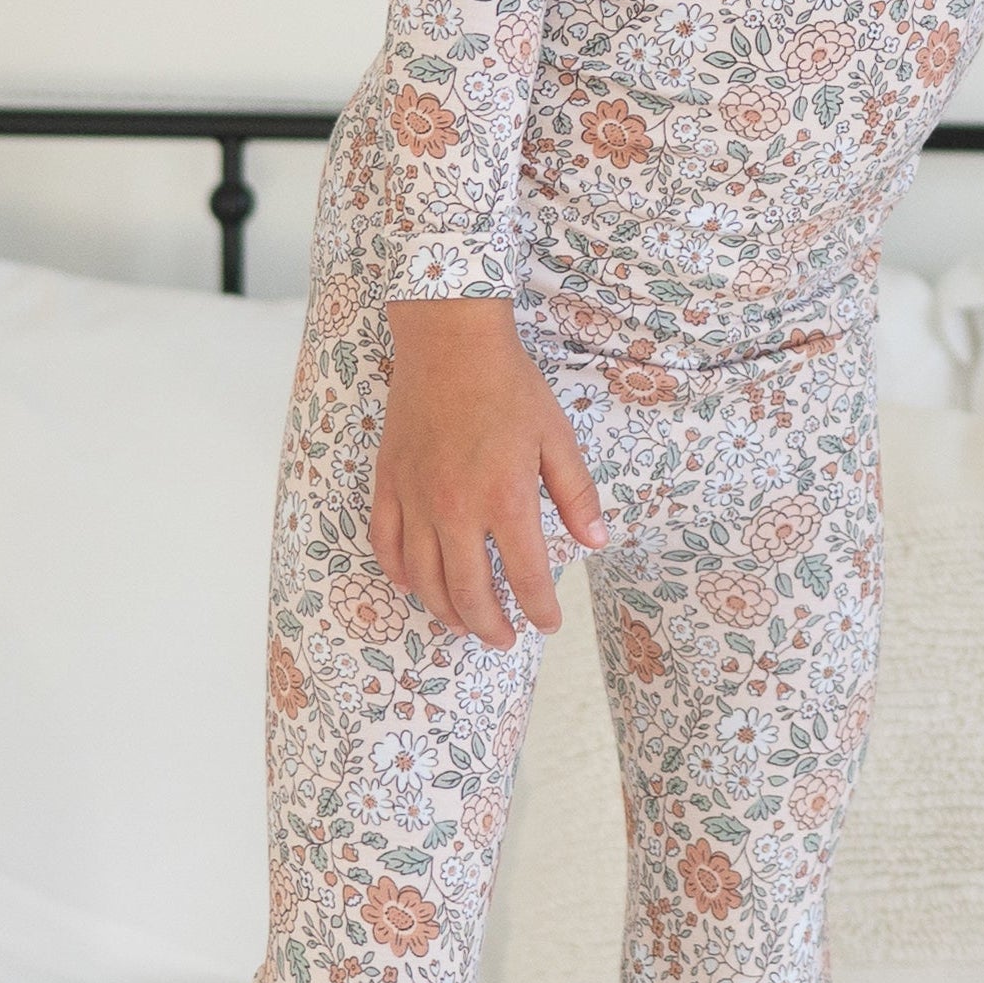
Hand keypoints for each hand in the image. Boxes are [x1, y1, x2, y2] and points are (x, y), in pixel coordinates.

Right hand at [369, 299, 608, 645]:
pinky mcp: (389, 484)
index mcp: (505, 500)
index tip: (549, 625)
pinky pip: (386, 545)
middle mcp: (456, 510)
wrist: (450, 342)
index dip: (540, 610)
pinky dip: (400, 574)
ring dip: (446, 611)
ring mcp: (417, 500)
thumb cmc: (509, 386)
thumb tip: (597, 542)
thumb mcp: (557, 437)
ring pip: (425, 580)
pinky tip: (414, 584)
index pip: (526, 577)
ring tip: (464, 625)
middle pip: (469, 593)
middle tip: (503, 640)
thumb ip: (576, 494)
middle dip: (490, 627)